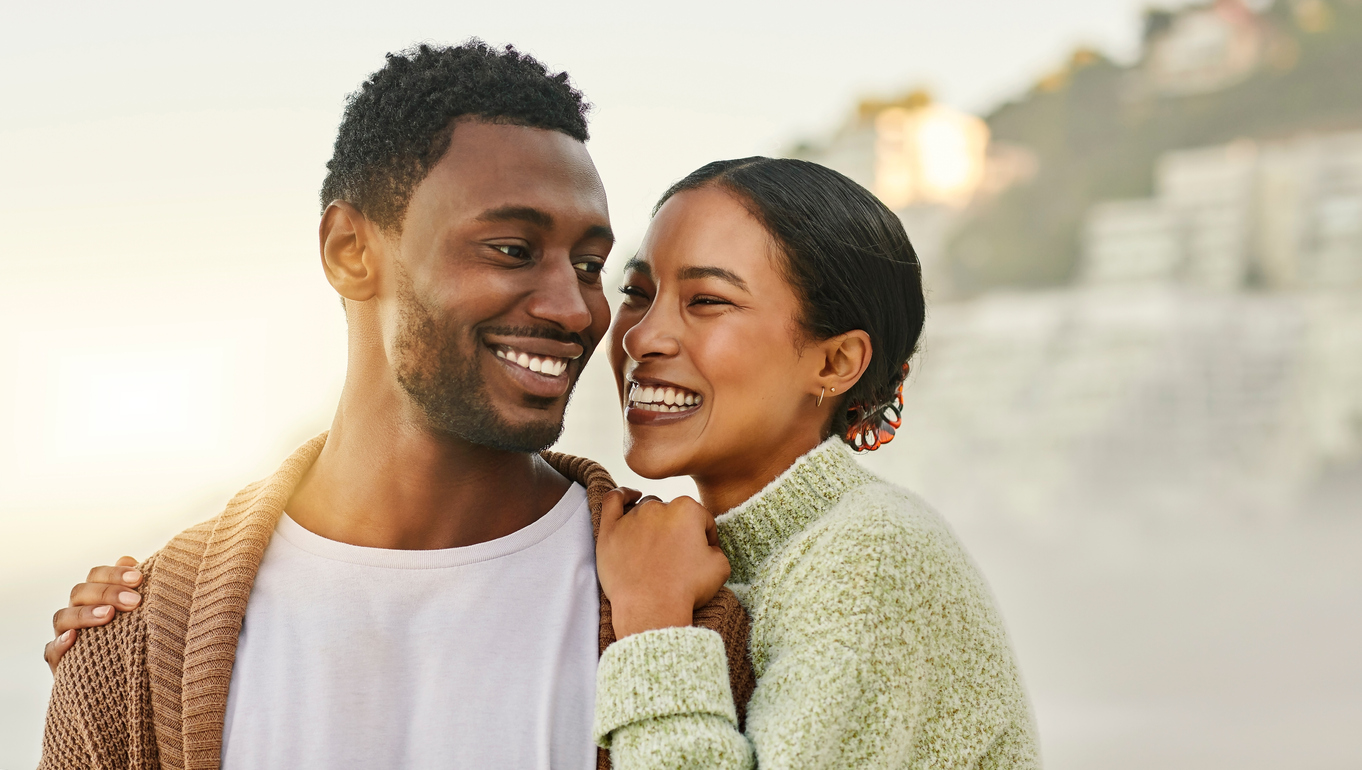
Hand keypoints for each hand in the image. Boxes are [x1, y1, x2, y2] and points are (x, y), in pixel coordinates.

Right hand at [45, 556, 142, 673]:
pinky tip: (73, 638)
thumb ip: (135, 587)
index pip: (96, 576)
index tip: (139, 578)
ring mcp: (66, 636)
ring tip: (108, 615)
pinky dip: (59, 644)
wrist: (128, 680)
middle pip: (80, 592)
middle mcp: (78, 612)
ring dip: (85, 614)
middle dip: (107, 593)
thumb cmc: (136, 639)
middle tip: (134, 602)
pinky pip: (51, 651)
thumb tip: (130, 561)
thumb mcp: (141, 613)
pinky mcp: (61, 663)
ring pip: (62, 617)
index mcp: (96, 597)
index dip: (114, 573)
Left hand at [597, 489, 730, 638]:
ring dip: (652, 523)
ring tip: (654, 547)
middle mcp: (658, 507)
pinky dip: (622, 495)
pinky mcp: (610, 530)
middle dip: (676, 531)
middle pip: (672, 513)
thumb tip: (706, 545)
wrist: (652, 610)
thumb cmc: (686, 589)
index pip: (701, 519)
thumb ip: (715, 546)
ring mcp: (632, 517)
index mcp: (688, 509)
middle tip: (675, 557)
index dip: (705, 538)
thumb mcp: (720, 566)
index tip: (702, 555)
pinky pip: (612, 500)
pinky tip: (629, 497)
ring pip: (645, 509)